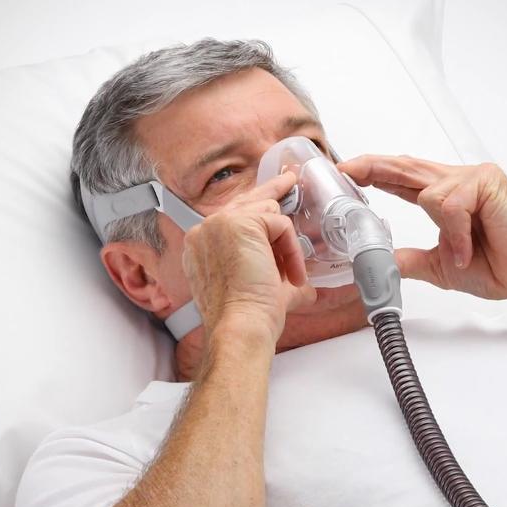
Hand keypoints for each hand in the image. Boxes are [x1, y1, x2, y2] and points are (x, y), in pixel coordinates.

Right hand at [182, 172, 316, 344]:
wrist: (240, 327)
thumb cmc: (246, 318)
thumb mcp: (260, 290)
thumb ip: (278, 280)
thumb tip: (304, 288)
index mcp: (201, 245)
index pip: (233, 215)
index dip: (257, 207)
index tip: (275, 195)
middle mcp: (204, 230)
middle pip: (246, 201)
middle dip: (273, 192)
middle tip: (290, 178)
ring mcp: (220, 224)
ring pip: (267, 213)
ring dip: (286, 246)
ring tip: (292, 276)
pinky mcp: (241, 224)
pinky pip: (280, 224)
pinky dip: (292, 251)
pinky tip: (292, 276)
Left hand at [337, 156, 506, 300]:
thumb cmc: (498, 266)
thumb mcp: (439, 265)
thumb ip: (409, 259)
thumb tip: (380, 261)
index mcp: (447, 198)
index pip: (404, 180)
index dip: (376, 174)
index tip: (349, 173)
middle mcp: (458, 182)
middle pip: (406, 167)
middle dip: (374, 168)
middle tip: (347, 169)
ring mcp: (473, 178)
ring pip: (427, 192)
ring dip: (445, 233)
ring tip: (464, 254)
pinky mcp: (486, 182)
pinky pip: (450, 204)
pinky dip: (457, 231)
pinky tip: (471, 246)